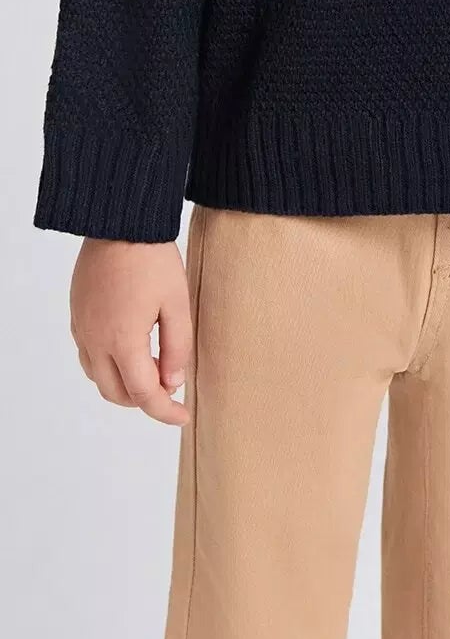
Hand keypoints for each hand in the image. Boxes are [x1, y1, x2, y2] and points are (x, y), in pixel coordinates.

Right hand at [69, 236, 192, 425]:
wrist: (119, 223)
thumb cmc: (152, 259)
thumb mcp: (177, 303)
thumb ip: (177, 346)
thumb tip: (173, 382)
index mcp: (122, 341)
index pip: (144, 394)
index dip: (165, 411)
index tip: (184, 416)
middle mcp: (95, 341)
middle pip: (116, 393)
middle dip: (144, 400)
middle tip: (171, 390)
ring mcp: (81, 329)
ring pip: (98, 377)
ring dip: (124, 384)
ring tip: (154, 370)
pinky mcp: (77, 316)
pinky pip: (89, 356)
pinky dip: (109, 365)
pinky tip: (130, 350)